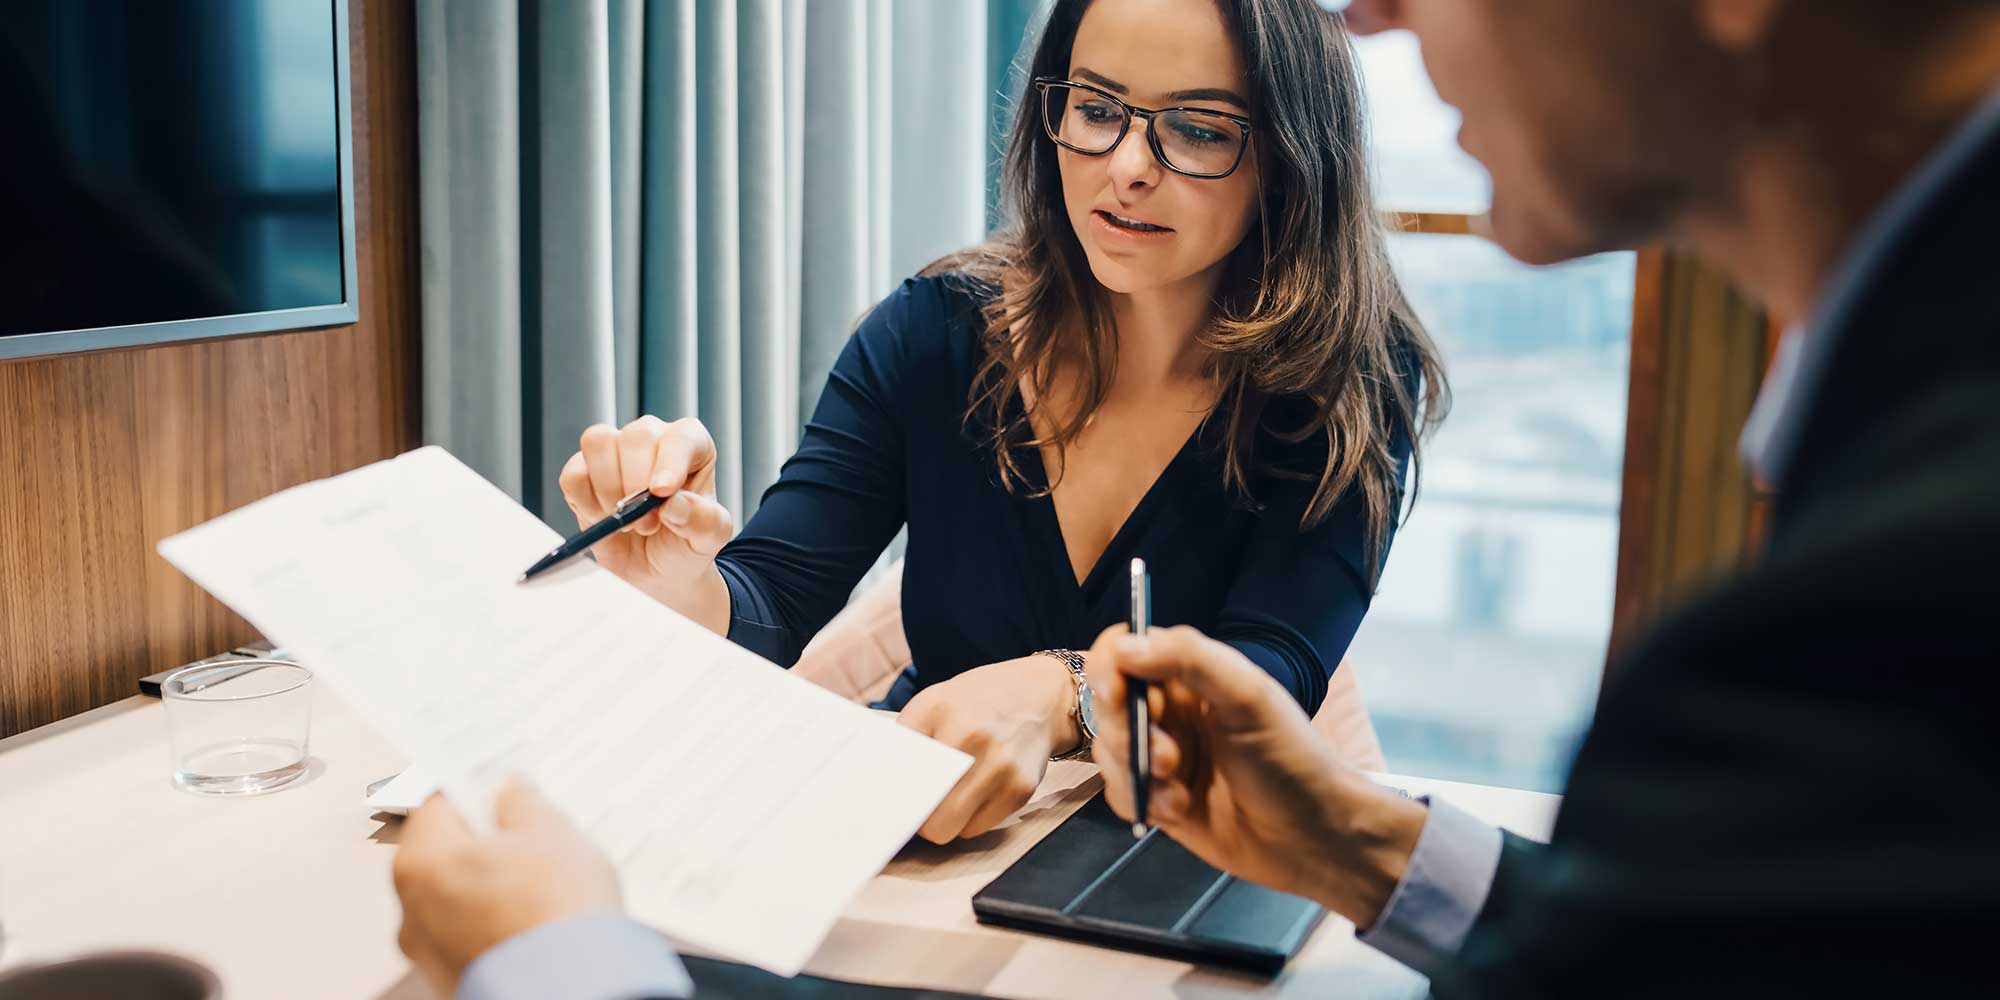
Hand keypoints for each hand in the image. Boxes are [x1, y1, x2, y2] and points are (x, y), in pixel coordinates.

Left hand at [391, 778, 622, 996]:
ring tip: (543, 878)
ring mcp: (428, 951)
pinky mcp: (453, 978)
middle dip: (484, 839)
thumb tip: (510, 791)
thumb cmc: (557, 910)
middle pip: (444, 853)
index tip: (499, 781)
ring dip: (491, 882)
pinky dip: (496, 920)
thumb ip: (523, 803)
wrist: (574, 990)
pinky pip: (471, 933)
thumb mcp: (551, 834)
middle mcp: (411, 908)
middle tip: (530, 829)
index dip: (472, 786)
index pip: (436, 803)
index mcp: (422, 861)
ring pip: (458, 895)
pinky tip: (536, 915)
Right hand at [558, 415, 733, 632]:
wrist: (657, 571)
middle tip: (648, 524)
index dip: (670, 461)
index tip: (661, 492)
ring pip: (598, 443)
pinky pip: (573, 473)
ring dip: (609, 489)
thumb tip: (672, 503)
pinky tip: (603, 519)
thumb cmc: (686, 543)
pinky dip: (584, 501)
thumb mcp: (708, 538)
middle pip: (635, 437)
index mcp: (692, 445)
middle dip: (637, 485)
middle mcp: (653, 439)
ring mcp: (615, 451)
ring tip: (627, 523)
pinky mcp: (583, 472)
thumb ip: (703, 520)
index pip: (680, 437)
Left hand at [898, 655, 1079, 842]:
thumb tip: (880, 788)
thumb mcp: (935, 702)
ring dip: (942, 821)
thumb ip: (907, 738)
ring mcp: (999, 765)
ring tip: (947, 798)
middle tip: (915, 806)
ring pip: (949, 828)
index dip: (887, 789)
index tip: (879, 801)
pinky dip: (970, 820)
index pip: (896, 766)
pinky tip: (976, 794)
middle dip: (915, 816)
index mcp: (937, 708)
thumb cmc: (978, 703)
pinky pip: (977, 829)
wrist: (1042, 697)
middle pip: (922, 809)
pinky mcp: (1020, 789)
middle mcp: (970, 735)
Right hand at [1083, 625, 1426, 926]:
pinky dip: (1141, 801)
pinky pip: (1118, 791)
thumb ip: (1191, 658)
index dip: (1110, 667)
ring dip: (1137, 770)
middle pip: (1107, 702)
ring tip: (1180, 788)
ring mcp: (1161, 756)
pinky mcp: (1157, 799)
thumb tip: (1126, 645)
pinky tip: (1179, 810)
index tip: (1118, 695)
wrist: (1313, 838)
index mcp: (1191, 674)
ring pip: (1108, 750)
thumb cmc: (1290, 759)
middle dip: (1128, 731)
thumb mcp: (1250, 697)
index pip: (1125, 648)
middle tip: (1169, 757)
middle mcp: (1171, 710)